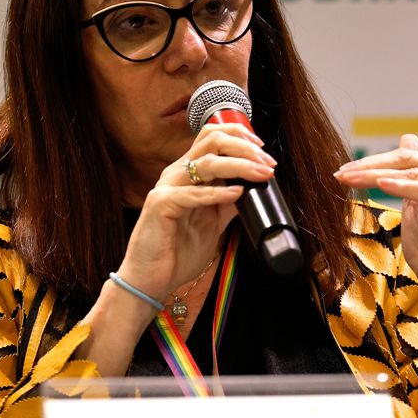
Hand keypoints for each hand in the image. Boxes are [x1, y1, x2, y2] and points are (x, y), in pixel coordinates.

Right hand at [116, 123, 276, 303]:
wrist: (151, 280)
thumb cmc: (176, 253)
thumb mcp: (212, 224)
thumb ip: (227, 205)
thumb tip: (252, 191)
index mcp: (187, 174)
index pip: (212, 138)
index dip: (240, 137)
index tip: (264, 153)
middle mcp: (176, 174)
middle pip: (211, 141)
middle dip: (244, 147)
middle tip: (267, 163)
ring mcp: (167, 187)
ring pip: (206, 162)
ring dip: (239, 165)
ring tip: (261, 174)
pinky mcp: (161, 204)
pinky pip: (193, 193)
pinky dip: (218, 192)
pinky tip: (236, 193)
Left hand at [334, 134, 417, 348]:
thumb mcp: (412, 205)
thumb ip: (408, 175)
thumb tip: (408, 138)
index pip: (404, 157)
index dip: (372, 161)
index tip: (342, 170)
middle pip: (406, 162)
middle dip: (369, 166)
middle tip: (340, 173)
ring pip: (411, 174)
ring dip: (376, 175)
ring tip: (350, 179)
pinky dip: (401, 187)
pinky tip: (380, 184)